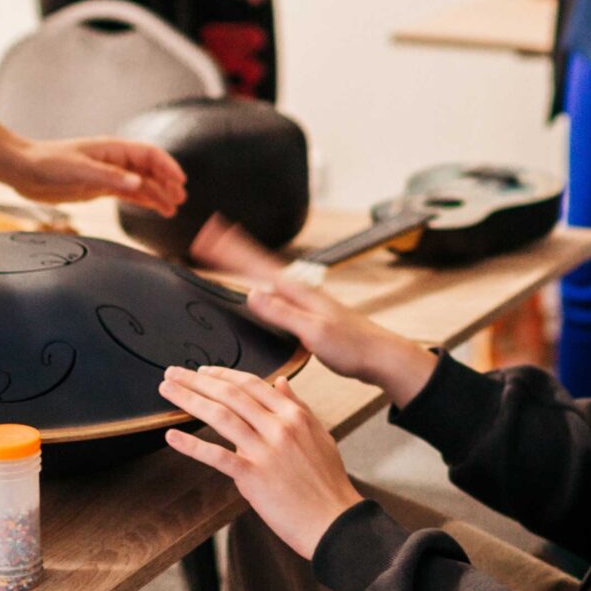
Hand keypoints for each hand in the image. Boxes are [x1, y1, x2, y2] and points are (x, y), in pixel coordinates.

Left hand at [9, 137, 187, 214]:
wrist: (21, 169)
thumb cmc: (45, 163)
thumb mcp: (77, 170)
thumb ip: (109, 177)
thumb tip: (139, 184)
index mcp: (112, 149)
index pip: (149, 155)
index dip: (167, 167)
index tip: (180, 182)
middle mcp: (113, 160)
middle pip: (149, 170)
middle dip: (166, 183)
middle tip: (180, 201)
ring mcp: (107, 173)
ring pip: (140, 183)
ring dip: (157, 194)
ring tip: (172, 209)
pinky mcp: (98, 187)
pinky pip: (127, 193)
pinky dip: (142, 201)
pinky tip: (152, 209)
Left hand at [158, 365, 363, 556]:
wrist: (333, 520)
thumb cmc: (327, 482)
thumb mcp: (319, 435)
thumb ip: (298, 407)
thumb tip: (281, 383)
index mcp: (294, 415)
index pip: (251, 384)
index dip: (223, 374)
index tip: (202, 370)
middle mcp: (279, 427)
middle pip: (230, 394)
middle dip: (197, 381)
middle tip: (173, 373)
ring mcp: (265, 451)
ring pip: (220, 416)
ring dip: (189, 400)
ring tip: (167, 391)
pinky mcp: (253, 476)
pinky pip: (216, 456)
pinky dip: (191, 445)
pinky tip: (172, 436)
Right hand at [191, 217, 436, 405]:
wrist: (380, 356)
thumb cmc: (354, 346)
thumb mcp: (314, 331)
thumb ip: (283, 313)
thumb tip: (252, 294)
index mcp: (298, 291)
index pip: (257, 264)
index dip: (231, 250)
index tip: (210, 235)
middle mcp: (299, 291)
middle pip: (258, 262)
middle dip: (233, 247)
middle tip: (210, 233)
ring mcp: (303, 300)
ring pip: (265, 274)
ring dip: (244, 261)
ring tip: (225, 251)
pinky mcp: (306, 313)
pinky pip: (274, 291)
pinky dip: (259, 282)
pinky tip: (257, 288)